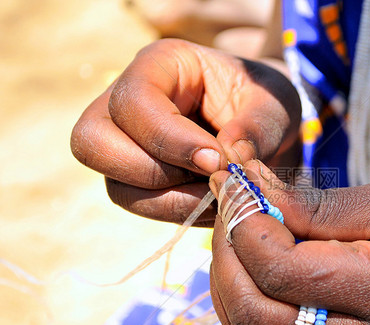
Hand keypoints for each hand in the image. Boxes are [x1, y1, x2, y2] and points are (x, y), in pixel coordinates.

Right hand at [71, 39, 299, 224]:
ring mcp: (127, 142)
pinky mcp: (138, 176)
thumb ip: (256, 128)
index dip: (169, 138)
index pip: (134, 102)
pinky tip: (214, 204)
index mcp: (160, 65)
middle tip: (210, 179)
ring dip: (169, 201)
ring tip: (220, 196)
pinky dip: (177, 213)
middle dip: (153, 172)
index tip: (217, 162)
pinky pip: (139, 205)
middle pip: (93, 143)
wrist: (265, 124)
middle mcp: (128, 102)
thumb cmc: (265, 101)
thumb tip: (228, 160)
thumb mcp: (275, 104)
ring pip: (115, 185)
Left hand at [208, 161, 369, 324]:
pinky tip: (254, 264)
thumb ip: (323, 206)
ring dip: (229, 278)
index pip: (282, 270)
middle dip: (226, 251)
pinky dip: (245, 303)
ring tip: (239, 229)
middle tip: (231, 202)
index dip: (244, 223)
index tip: (235, 180)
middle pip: (254, 310)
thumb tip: (256, 195)